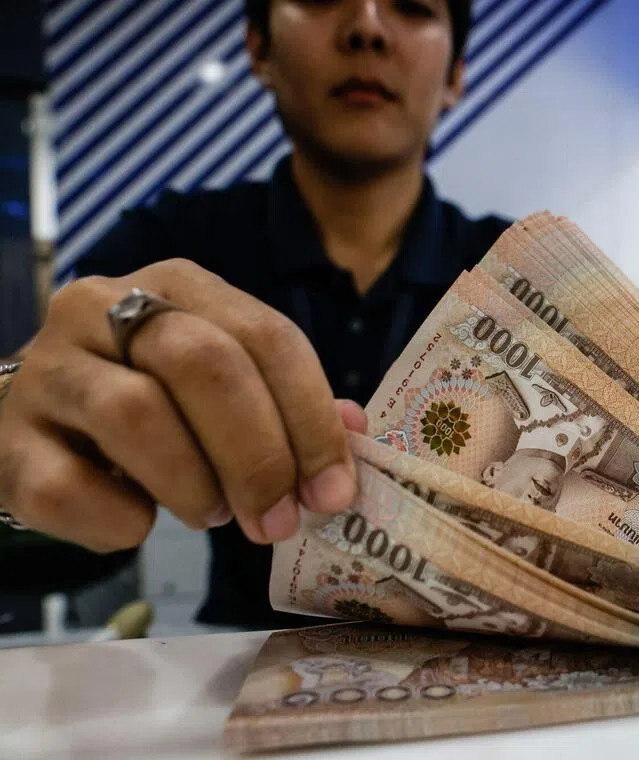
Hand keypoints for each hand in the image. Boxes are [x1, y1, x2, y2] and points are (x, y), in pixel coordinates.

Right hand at [0, 259, 363, 553]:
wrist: (36, 424)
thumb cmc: (152, 404)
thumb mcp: (222, 386)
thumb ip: (286, 400)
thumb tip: (356, 430)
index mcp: (178, 285)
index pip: (266, 336)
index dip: (311, 418)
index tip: (333, 491)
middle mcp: (102, 307)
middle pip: (203, 365)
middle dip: (258, 455)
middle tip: (278, 520)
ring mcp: (47, 369)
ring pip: (136, 416)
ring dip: (194, 483)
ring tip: (212, 513)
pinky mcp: (3, 438)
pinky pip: (68, 487)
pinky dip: (119, 521)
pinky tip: (138, 522)